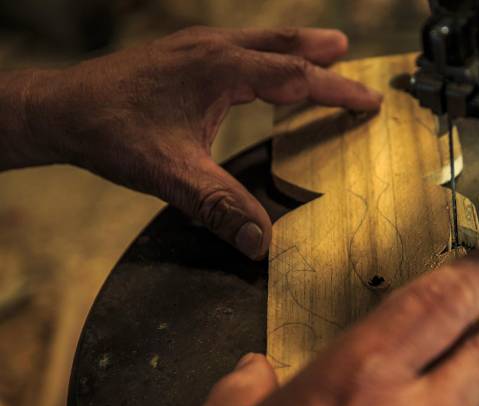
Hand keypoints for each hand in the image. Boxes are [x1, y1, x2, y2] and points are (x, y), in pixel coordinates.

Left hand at [22, 27, 382, 258]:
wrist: (60, 109)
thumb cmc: (112, 132)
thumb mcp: (173, 176)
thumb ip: (221, 207)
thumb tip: (261, 243)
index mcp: (220, 70)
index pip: (295, 77)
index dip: (336, 91)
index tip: (367, 102)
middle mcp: (212, 50)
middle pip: (282, 43)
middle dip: (322, 52)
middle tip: (351, 54)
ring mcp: (194, 48)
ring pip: (259, 38)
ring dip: (295, 44)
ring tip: (323, 45)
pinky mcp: (180, 55)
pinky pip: (237, 44)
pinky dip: (265, 51)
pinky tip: (259, 64)